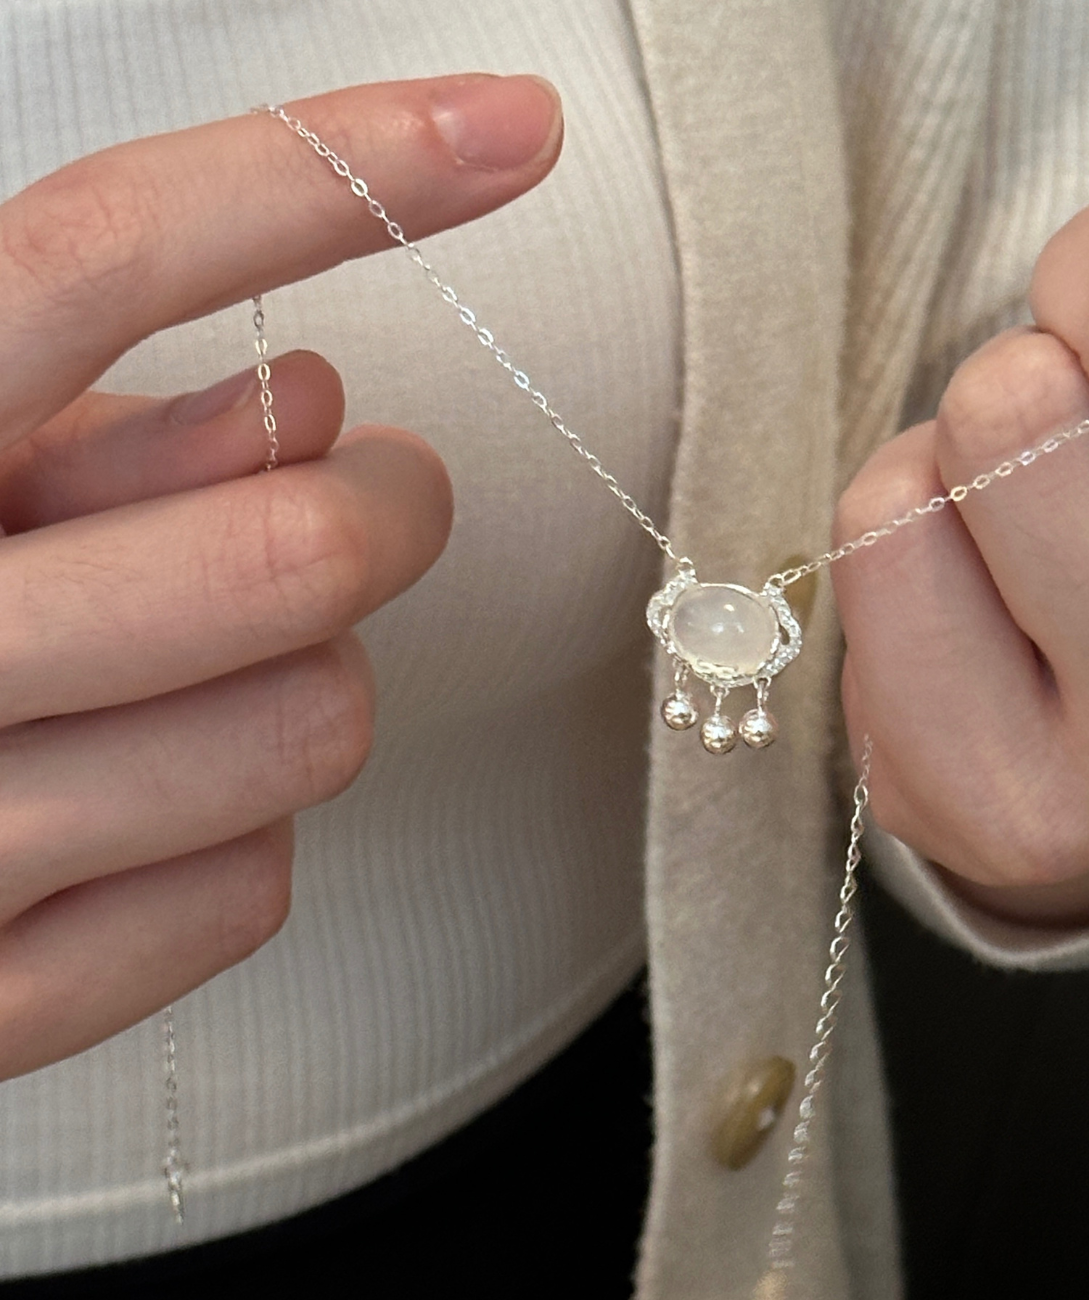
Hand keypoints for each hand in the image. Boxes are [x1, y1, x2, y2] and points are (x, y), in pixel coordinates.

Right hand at [0, 73, 561, 1078]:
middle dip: (385, 513)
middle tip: (383, 497)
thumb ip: (90, 425)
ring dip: (313, 685)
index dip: (325, 173)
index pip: (97, 262)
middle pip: (290, 557)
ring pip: (306, 735)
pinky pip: (248, 893)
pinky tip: (158, 799)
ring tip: (224, 668)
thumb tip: (309, 398)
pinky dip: (238, 837)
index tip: (510, 131)